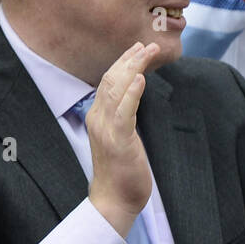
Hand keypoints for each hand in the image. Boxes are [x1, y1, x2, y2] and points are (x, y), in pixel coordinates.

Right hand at [86, 42, 156, 236]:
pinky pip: (124, 113)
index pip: (107, 81)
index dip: (122, 62)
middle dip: (129, 59)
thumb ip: (123, 116)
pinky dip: (132, 93)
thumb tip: (134, 98)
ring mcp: (106, 129)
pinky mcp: (118, 141)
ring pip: (116, 90)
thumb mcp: (120, 137)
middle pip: (111, 80)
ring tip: (147, 52)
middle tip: (148, 44)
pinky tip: (141, 79)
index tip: (137, 48)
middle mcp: (97, 119)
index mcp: (97, 116)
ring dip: (133, 68)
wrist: (113, 199)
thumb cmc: (121, 171)